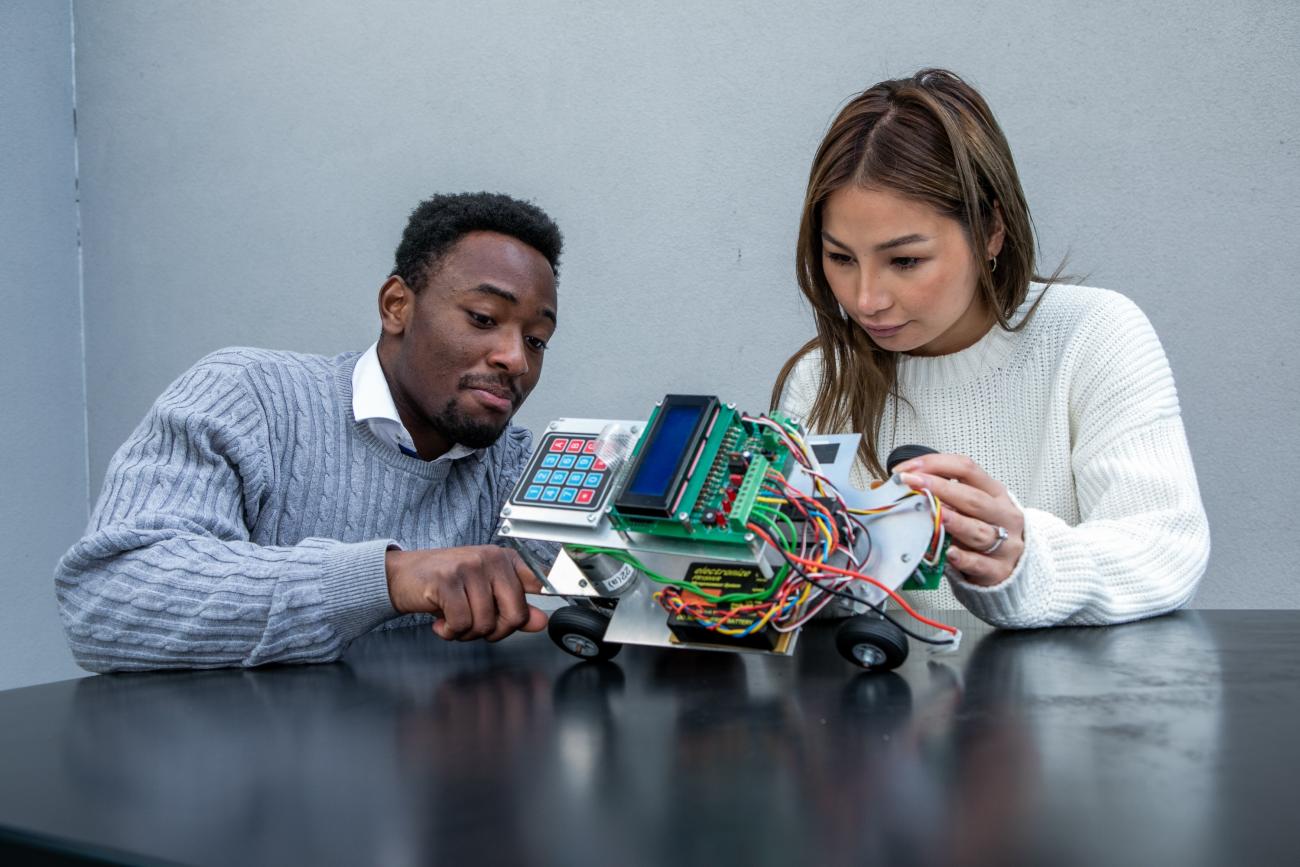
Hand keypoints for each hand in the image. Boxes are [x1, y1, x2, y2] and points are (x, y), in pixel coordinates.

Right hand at [385, 546, 548, 640]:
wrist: (401, 576)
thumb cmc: (445, 584)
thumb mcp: (482, 593)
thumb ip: (513, 607)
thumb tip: (540, 621)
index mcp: (505, 560)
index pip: (539, 581)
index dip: (557, 589)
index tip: (564, 598)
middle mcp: (490, 559)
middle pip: (515, 614)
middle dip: (495, 632)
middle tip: (476, 627)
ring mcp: (469, 567)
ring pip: (486, 623)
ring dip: (468, 633)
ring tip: (455, 621)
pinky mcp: (447, 581)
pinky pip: (462, 623)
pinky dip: (451, 632)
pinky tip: (442, 622)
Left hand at [894, 453, 1024, 586]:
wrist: (1011, 565)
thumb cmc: (984, 530)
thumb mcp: (966, 508)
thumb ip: (934, 496)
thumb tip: (885, 487)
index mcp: (994, 492)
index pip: (966, 469)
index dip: (936, 465)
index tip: (908, 470)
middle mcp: (1002, 514)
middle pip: (972, 498)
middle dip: (939, 488)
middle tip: (912, 484)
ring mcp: (1005, 543)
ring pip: (979, 530)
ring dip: (954, 521)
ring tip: (936, 514)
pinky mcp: (999, 570)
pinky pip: (980, 563)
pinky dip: (964, 558)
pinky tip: (950, 553)